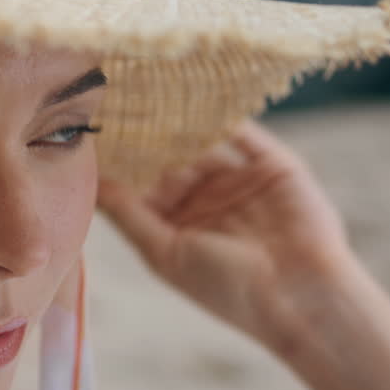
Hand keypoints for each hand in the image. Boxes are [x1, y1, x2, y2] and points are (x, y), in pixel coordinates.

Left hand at [97, 119, 357, 352]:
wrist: (299, 296)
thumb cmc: (225, 285)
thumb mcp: (165, 251)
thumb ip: (128, 213)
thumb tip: (91, 181)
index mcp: (179, 225)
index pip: (143, 185)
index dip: (121, 164)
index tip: (90, 134)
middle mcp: (208, 200)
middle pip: (170, 158)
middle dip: (146, 135)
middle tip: (115, 102)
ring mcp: (240, 180)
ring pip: (203, 141)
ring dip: (179, 121)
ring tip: (148, 93)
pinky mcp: (274, 164)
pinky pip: (245, 132)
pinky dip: (222, 115)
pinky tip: (195, 95)